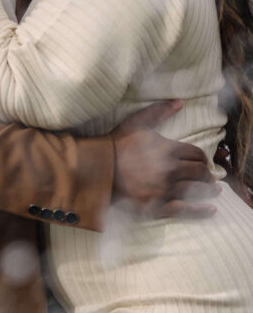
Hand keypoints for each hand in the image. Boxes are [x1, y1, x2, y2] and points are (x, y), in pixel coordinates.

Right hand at [110, 100, 219, 218]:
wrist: (99, 168)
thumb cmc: (117, 144)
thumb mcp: (138, 123)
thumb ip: (160, 111)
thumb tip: (180, 101)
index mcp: (169, 149)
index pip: (196, 154)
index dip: (202, 158)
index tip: (201, 162)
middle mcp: (171, 169)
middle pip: (200, 172)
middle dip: (206, 174)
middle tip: (207, 177)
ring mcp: (165, 189)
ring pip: (196, 190)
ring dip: (208, 190)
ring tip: (214, 190)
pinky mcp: (158, 205)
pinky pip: (185, 210)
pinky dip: (200, 210)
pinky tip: (211, 209)